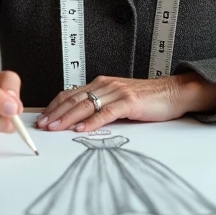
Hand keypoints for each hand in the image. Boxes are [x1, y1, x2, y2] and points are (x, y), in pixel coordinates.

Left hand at [35, 73, 215, 132]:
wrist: (173, 92)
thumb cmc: (147, 99)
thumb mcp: (118, 100)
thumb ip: (101, 106)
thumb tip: (79, 121)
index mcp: (101, 84)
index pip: (70, 94)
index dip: (54, 106)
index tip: (42, 118)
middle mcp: (106, 85)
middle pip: (74, 99)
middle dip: (55, 113)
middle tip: (42, 126)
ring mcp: (117, 92)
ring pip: (86, 105)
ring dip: (67, 118)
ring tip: (54, 128)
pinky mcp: (129, 102)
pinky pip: (106, 113)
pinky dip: (92, 122)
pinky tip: (81, 130)